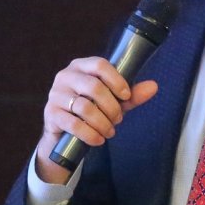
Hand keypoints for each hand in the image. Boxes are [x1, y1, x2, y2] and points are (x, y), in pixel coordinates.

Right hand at [35, 57, 157, 182]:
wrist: (65, 134)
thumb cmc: (92, 110)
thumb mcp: (113, 101)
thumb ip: (132, 95)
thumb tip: (154, 86)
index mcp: (81, 66)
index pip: (100, 65)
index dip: (116, 80)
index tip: (126, 96)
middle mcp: (65, 76)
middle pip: (93, 87)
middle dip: (111, 107)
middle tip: (119, 119)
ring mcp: (55, 94)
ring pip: (84, 107)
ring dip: (102, 123)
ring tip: (110, 132)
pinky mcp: (51, 114)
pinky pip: (73, 124)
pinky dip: (90, 134)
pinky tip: (98, 139)